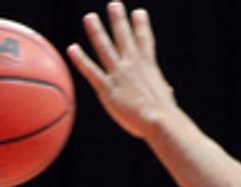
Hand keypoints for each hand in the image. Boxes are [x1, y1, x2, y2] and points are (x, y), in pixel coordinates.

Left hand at [68, 2, 177, 138]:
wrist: (158, 121)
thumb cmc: (165, 115)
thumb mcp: (166, 98)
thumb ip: (163, 91)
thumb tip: (167, 94)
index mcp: (149, 67)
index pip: (145, 41)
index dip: (141, 26)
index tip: (139, 12)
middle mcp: (133, 66)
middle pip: (124, 37)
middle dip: (118, 20)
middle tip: (114, 4)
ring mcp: (119, 75)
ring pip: (105, 48)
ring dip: (96, 31)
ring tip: (90, 17)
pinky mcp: (108, 89)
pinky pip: (91, 71)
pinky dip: (81, 59)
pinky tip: (73, 48)